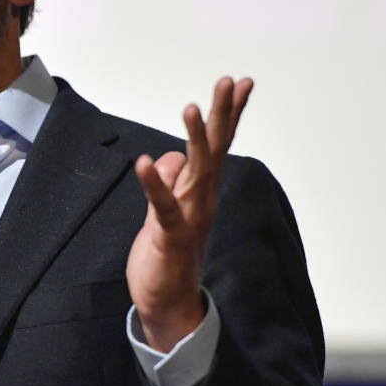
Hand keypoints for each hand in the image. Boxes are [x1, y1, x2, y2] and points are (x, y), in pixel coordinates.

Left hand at [126, 76, 252, 352]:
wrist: (167, 304)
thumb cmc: (166, 258)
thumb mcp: (162, 212)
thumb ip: (169, 184)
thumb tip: (169, 158)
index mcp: (200, 191)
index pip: (218, 145)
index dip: (228, 114)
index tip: (241, 83)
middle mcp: (202, 200)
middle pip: (215, 149)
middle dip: (223, 114)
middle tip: (231, 80)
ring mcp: (189, 217)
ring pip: (197, 171)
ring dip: (194, 139)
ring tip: (191, 107)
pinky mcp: (170, 236)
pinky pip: (162, 206)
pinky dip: (153, 184)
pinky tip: (144, 162)